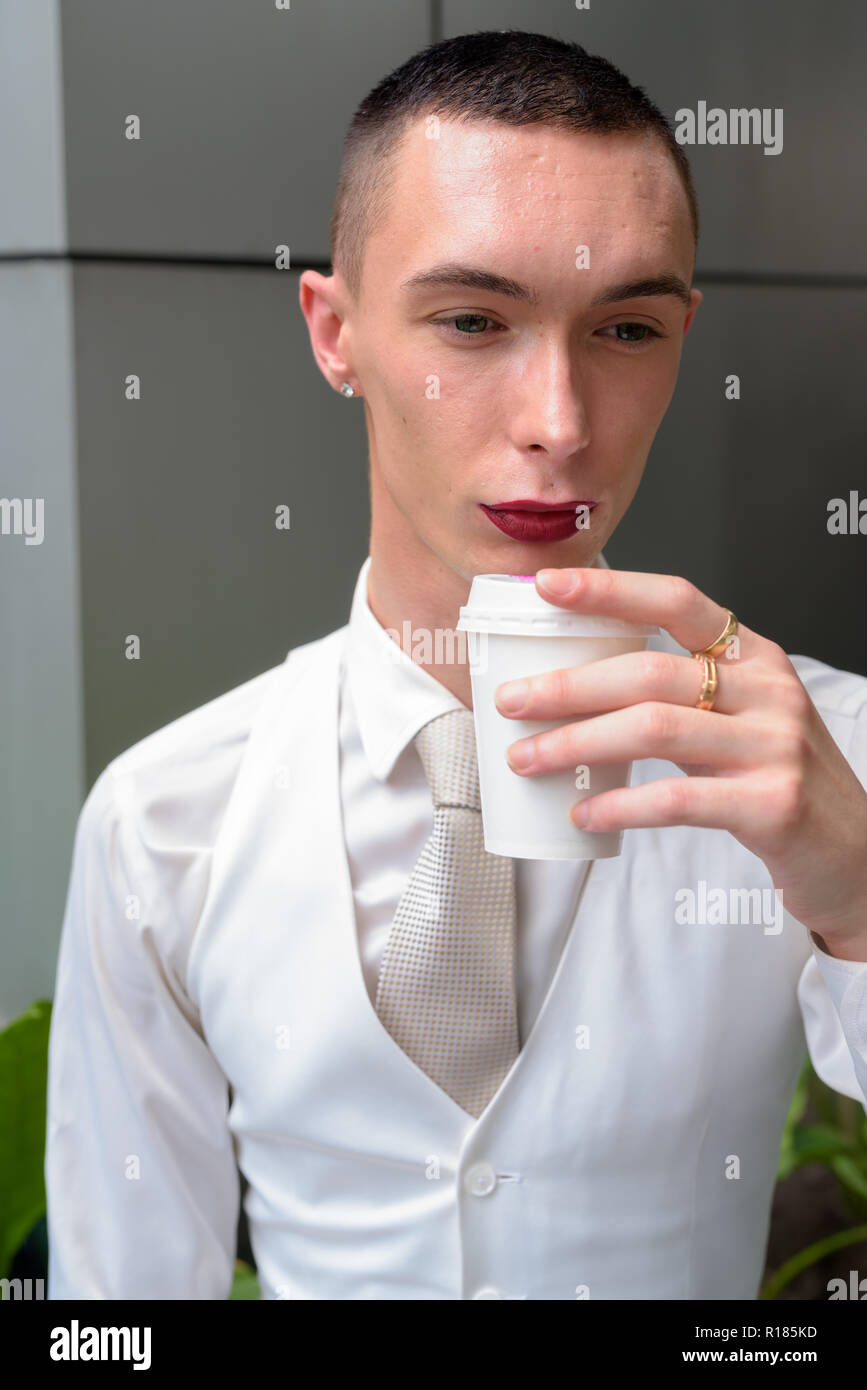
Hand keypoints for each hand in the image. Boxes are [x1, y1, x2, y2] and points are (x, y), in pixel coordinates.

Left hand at [493, 567, 866, 960]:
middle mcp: (768, 690)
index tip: (547, 585)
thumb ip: (679, 695)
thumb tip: (571, 685)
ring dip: (576, 742)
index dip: (610, 588)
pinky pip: (676, 798)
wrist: (854, 854)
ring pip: (653, 728)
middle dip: (567, 686)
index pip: (678, 600)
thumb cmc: (777, 780)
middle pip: (649, 670)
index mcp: (754, 658)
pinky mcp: (771, 804)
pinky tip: (584, 814)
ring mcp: (774, 746)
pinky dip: (620, 804)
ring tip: (527, 759)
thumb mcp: (741, 718)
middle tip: (510, 703)